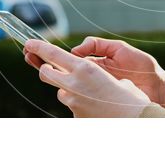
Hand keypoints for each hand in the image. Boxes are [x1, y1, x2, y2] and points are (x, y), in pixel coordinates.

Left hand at [23, 39, 150, 117]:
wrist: (136, 121)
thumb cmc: (130, 96)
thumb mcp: (112, 76)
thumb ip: (96, 74)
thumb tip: (91, 78)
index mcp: (84, 69)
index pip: (52, 55)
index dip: (38, 47)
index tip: (29, 44)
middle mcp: (74, 85)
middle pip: (46, 73)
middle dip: (44, 68)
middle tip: (47, 65)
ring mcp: (72, 103)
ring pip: (61, 92)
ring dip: (68, 89)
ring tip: (90, 91)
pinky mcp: (75, 117)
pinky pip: (73, 107)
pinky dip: (81, 104)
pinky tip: (97, 105)